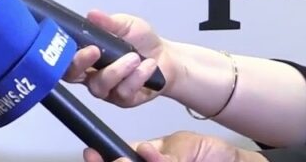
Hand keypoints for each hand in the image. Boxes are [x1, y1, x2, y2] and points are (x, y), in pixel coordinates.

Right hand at [63, 10, 178, 106]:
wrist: (168, 58)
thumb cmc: (142, 41)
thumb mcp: (126, 25)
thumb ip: (108, 23)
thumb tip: (92, 14)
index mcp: (85, 55)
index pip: (64, 56)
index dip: (62, 52)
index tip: (73, 40)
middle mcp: (89, 74)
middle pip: (71, 75)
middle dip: (80, 63)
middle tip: (95, 51)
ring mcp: (105, 89)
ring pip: (99, 85)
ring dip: (117, 70)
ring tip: (135, 57)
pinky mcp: (122, 100)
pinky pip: (122, 92)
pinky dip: (137, 77)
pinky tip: (149, 66)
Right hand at [82, 131, 267, 161]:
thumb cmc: (213, 154)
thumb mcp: (187, 146)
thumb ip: (165, 154)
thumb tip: (142, 152)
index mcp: (143, 157)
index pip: (114, 156)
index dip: (100, 156)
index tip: (92, 153)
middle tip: (119, 161)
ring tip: (153, 160)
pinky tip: (166, 161)